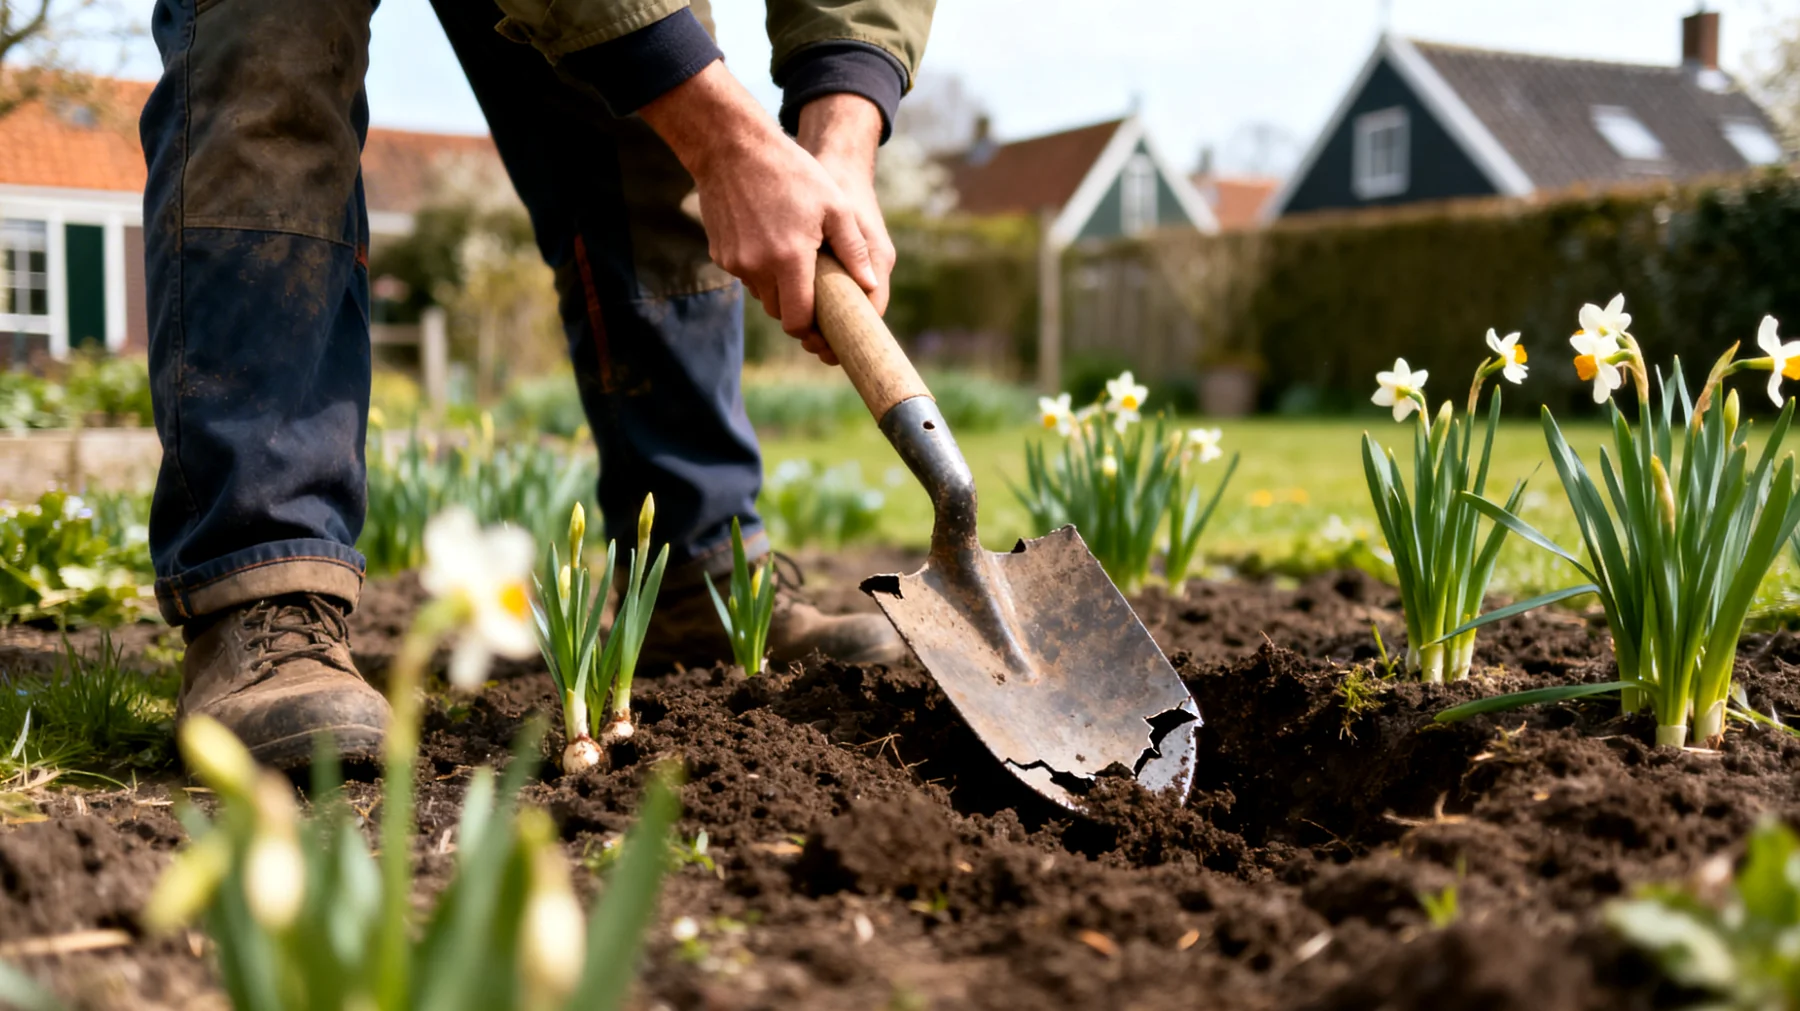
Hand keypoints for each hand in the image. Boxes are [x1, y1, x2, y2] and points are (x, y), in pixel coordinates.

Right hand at [640, 62, 878, 364]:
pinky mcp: (720, 255)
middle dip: (797, 308)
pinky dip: (759, 269)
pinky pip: (745, 275)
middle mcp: (758, 268)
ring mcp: (735, 263)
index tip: (824, 324)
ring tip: (794, 261)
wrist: (732, 148)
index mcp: (790, 260)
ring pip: (761, 295)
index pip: (798, 320)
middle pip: (779, 313)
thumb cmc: (792, 172)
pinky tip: (771, 242)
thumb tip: (870, 286)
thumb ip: (853, 249)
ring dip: (778, 288)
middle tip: (815, 292)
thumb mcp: (834, 206)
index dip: (812, 329)